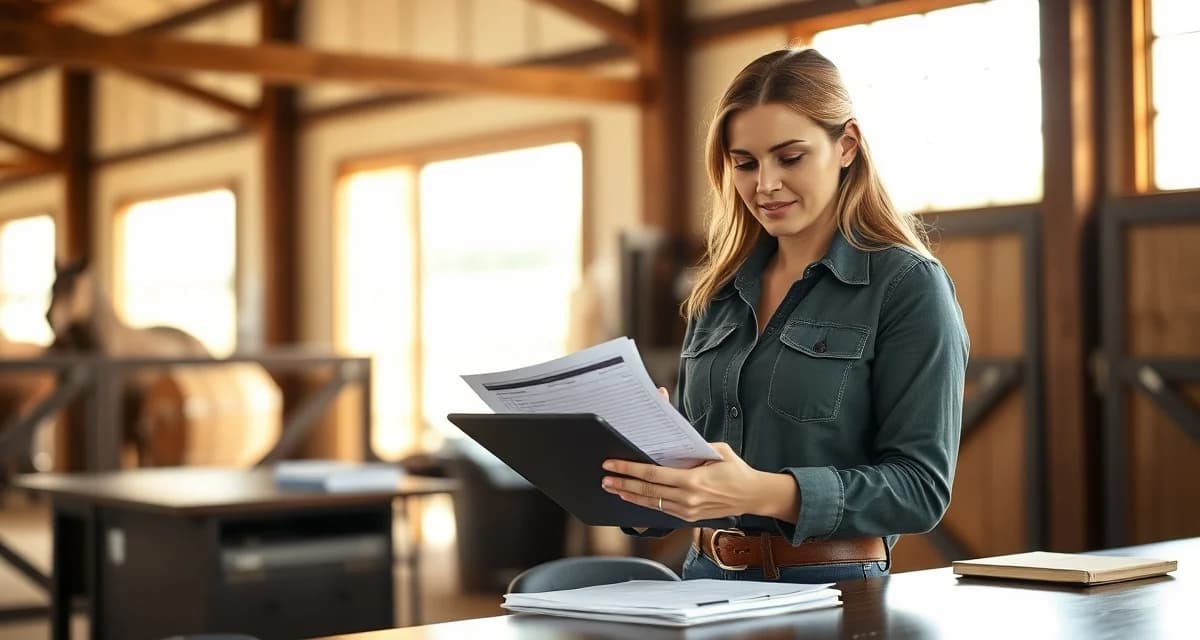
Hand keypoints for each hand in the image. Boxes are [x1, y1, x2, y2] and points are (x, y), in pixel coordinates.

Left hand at [602, 442, 797, 522]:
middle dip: (622, 483)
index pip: (652, 474)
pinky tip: (632, 497)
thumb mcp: (717, 451)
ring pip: (650, 503)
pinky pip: (660, 509)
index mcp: (693, 481)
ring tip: (612, 488)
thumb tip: (669, 443)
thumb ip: (693, 449)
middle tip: (605, 478)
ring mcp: (687, 510)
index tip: (612, 465)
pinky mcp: (688, 517)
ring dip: (629, 495)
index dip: (629, 469)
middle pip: (646, 490)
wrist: (753, 496)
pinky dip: (644, 502)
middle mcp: (687, 499)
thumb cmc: (736, 470)